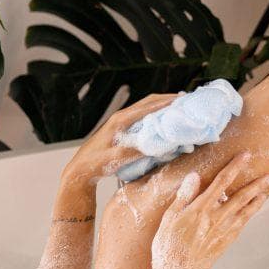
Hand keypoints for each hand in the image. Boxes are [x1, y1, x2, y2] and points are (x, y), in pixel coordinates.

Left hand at [61, 93, 178, 188]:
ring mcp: (121, 121)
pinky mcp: (122, 128)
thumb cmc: (95, 163)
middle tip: (187, 101)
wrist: (81, 169)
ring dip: (163, 106)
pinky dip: (156, 115)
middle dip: (168, 99)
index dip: (167, 102)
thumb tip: (155, 144)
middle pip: (149, 101)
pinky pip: (142, 116)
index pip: (148, 106)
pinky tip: (164, 120)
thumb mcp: (115, 159)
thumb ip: (133, 151)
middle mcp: (122, 117)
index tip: (184, 101)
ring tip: (180, 108)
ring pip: (146, 108)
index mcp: (121, 120)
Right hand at [150, 153, 268, 268]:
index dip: (235, 167)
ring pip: (245, 210)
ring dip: (257, 198)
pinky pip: (242, 224)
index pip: (222, 182)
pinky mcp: (226, 242)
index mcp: (201, 209)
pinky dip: (250, 213)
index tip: (245, 155)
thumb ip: (184, 195)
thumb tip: (194, 175)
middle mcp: (216, 218)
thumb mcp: (170, 217)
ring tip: (266, 189)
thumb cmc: (168, 244)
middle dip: (255, 184)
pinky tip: (254, 207)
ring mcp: (223, 231)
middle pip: (240, 196)